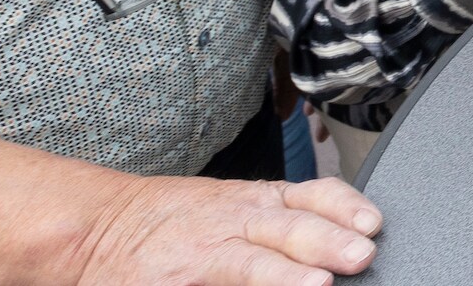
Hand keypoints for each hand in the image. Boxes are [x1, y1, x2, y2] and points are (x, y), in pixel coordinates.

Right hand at [76, 174, 380, 285]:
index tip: (373, 222)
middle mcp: (236, 224)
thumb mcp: (234, 204)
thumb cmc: (176, 220)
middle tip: (361, 255)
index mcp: (256, 201)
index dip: (344, 208)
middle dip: (328, 242)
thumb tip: (350, 235)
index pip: (312, 196)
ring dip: (287, 276)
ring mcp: (205, 257)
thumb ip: (283, 217)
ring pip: (253, 264)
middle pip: (290, 228)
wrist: (98, 227)